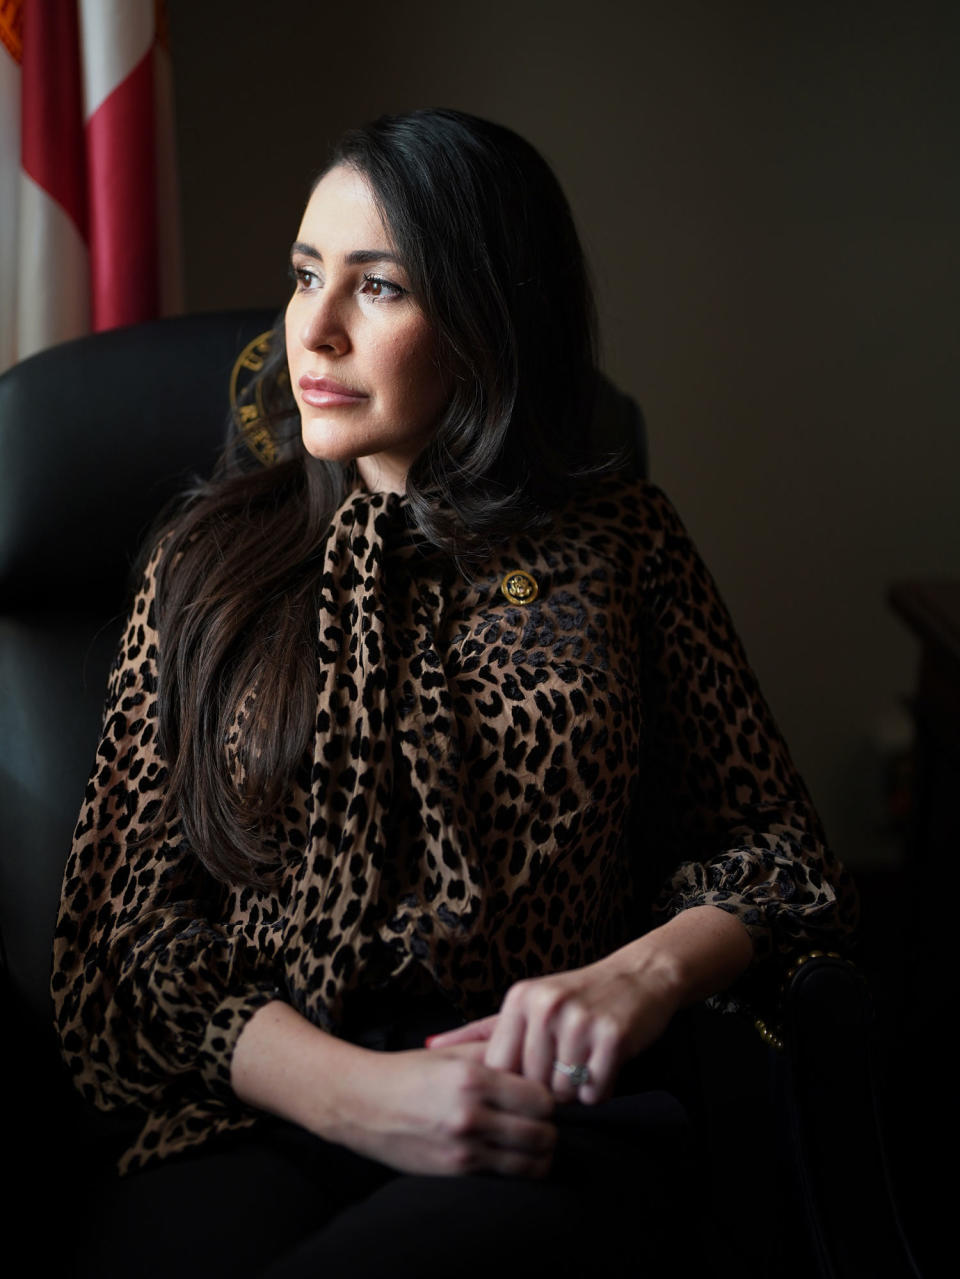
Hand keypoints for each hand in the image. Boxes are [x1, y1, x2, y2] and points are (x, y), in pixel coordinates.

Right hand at [326, 1041, 556, 1177]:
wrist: (362, 1105)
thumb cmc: (408, 1073)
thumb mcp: (451, 1053)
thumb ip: (496, 1052)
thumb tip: (535, 1056)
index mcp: (473, 1078)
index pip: (542, 1097)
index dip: (547, 1097)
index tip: (539, 1094)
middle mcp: (471, 1116)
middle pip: (543, 1132)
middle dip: (548, 1126)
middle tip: (538, 1119)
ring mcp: (464, 1149)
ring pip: (532, 1162)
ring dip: (539, 1152)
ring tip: (530, 1139)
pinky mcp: (456, 1173)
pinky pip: (507, 1177)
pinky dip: (518, 1168)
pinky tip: (510, 1153)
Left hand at [426, 949, 682, 1105]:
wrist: (639, 977)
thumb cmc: (578, 998)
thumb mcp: (527, 1006)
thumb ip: (480, 1032)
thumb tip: (429, 1045)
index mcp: (520, 999)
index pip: (500, 1069)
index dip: (516, 1081)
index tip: (535, 1070)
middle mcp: (546, 1005)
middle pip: (532, 1085)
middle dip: (551, 1085)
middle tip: (569, 1060)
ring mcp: (580, 1019)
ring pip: (564, 1093)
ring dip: (578, 1089)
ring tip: (587, 1058)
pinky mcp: (612, 1035)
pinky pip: (596, 1091)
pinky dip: (602, 1088)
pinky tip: (605, 1062)